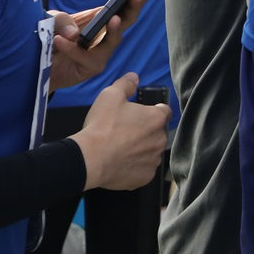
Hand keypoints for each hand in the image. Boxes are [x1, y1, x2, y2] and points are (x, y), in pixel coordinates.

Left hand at [48, 0, 149, 90]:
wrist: (37, 67)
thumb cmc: (50, 40)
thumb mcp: (52, 21)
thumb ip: (61, 20)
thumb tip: (75, 35)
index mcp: (102, 20)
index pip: (124, 7)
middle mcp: (107, 36)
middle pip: (127, 21)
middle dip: (135, 7)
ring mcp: (102, 53)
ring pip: (114, 40)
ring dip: (115, 29)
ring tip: (112, 18)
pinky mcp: (91, 67)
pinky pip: (84, 56)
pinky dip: (70, 48)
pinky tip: (59, 40)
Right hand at [71, 73, 170, 190]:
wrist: (90, 158)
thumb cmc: (102, 126)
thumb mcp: (110, 96)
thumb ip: (125, 84)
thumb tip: (134, 77)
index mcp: (156, 119)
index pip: (163, 111)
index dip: (152, 110)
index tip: (140, 114)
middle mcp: (160, 139)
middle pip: (157, 132)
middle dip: (145, 131)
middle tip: (125, 132)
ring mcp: (154, 160)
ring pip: (150, 151)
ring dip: (141, 149)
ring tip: (120, 148)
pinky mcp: (145, 177)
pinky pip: (143, 169)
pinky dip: (134, 166)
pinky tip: (120, 162)